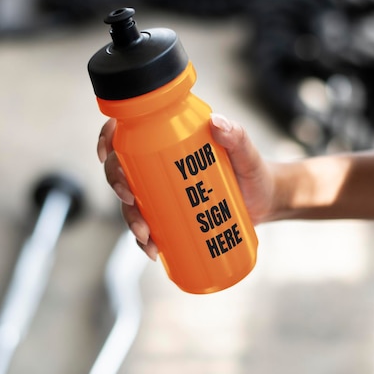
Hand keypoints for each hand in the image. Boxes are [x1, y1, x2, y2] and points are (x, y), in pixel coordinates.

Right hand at [97, 113, 275, 259]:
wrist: (266, 201)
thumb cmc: (254, 171)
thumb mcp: (247, 154)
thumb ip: (237, 136)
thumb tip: (216, 122)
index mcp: (170, 141)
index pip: (129, 133)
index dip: (108, 138)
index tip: (107, 154)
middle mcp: (160, 165)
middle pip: (122, 169)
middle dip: (117, 185)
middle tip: (131, 200)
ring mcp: (164, 192)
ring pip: (132, 202)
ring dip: (131, 219)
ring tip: (147, 236)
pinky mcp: (172, 215)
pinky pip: (149, 226)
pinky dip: (145, 241)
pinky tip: (153, 251)